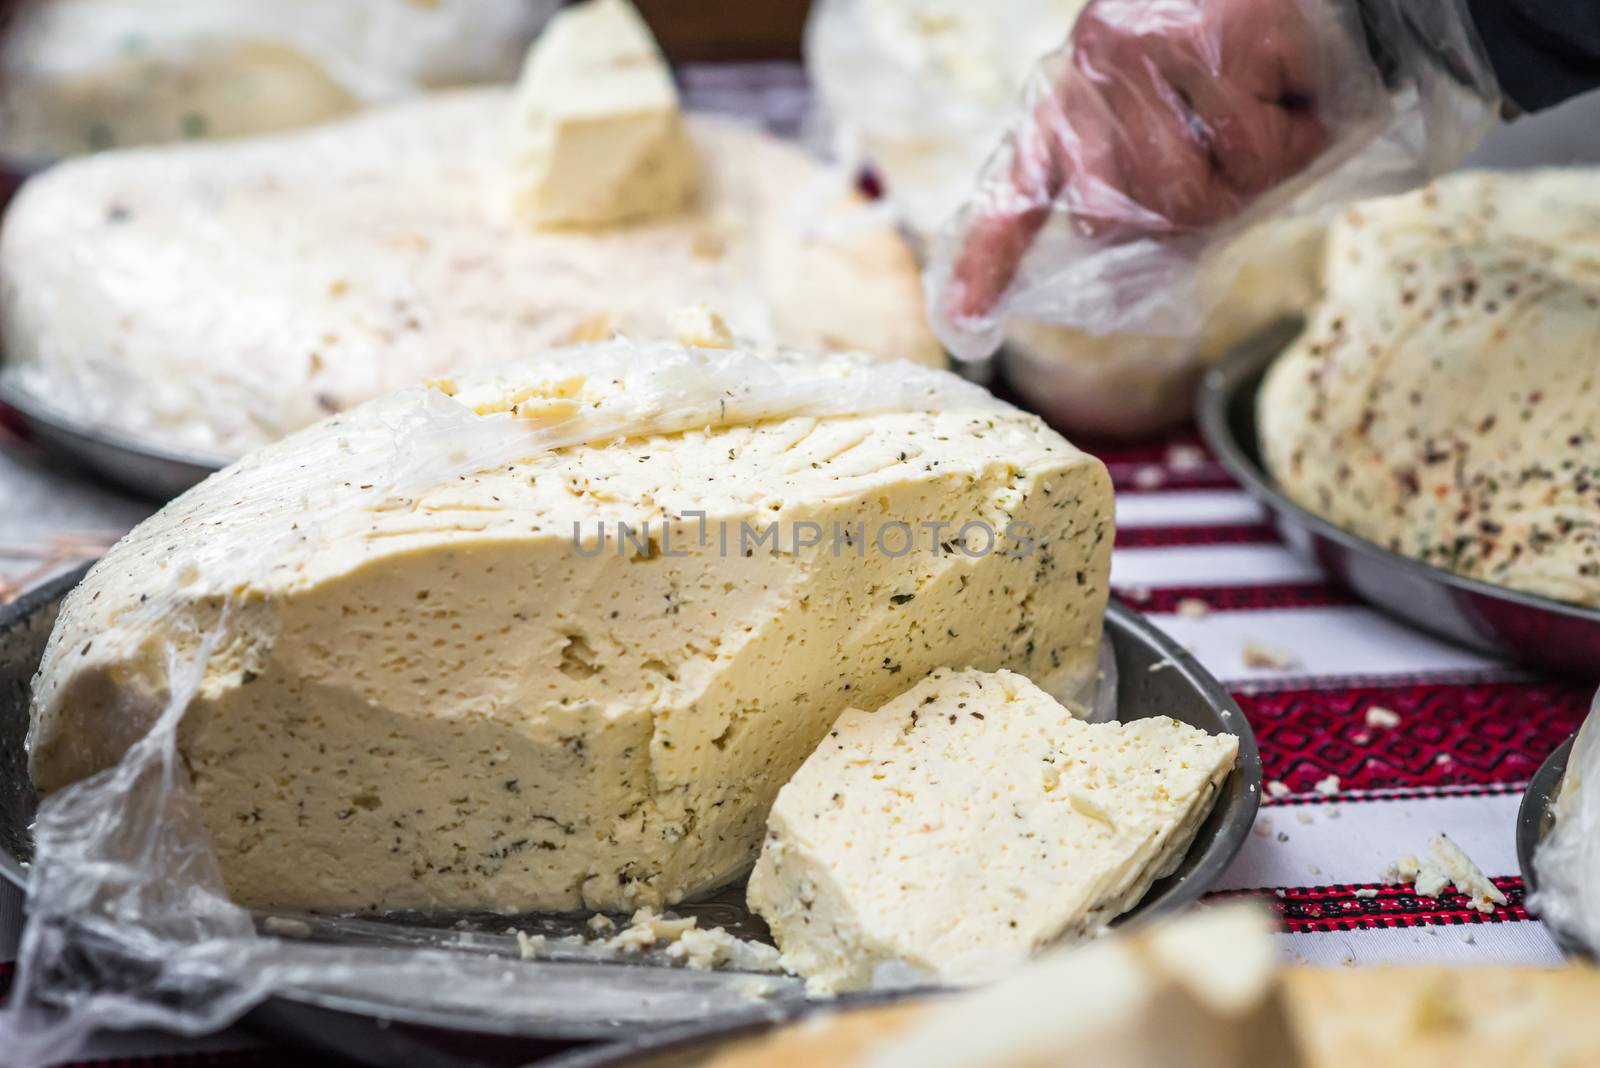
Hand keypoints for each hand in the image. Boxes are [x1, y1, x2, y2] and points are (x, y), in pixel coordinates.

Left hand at [947, 0, 1330, 321]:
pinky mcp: (1205, 40)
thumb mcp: (1187, 126)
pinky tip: (1292, 88)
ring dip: (1248, 175)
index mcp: (1076, 93)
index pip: (1020, 187)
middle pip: (1118, 218)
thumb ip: (1145, 191)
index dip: (987, 258)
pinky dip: (1292, 138)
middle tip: (1234, 151)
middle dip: (1189, 208)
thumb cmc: (1260, 59)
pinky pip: (1248, 150)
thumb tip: (1126, 260)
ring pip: (1184, 196)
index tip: (960, 319)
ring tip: (1268, 112)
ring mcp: (1140, 52)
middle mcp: (1089, 67)